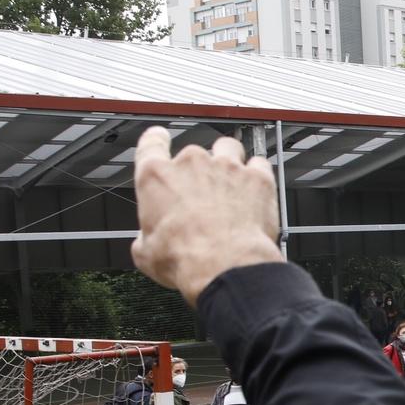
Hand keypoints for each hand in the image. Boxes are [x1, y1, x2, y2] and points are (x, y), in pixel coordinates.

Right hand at [130, 128, 283, 304]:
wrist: (226, 265)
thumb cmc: (186, 259)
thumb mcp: (146, 253)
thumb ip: (147, 235)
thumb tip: (149, 241)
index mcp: (157, 177)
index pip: (151, 143)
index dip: (156, 140)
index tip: (160, 139)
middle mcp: (191, 164)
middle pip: (193, 153)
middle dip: (197, 172)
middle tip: (201, 198)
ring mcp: (226, 167)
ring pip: (227, 149)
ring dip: (227, 162)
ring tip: (230, 184)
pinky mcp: (256, 178)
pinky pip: (258, 164)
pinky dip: (257, 174)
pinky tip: (254, 191)